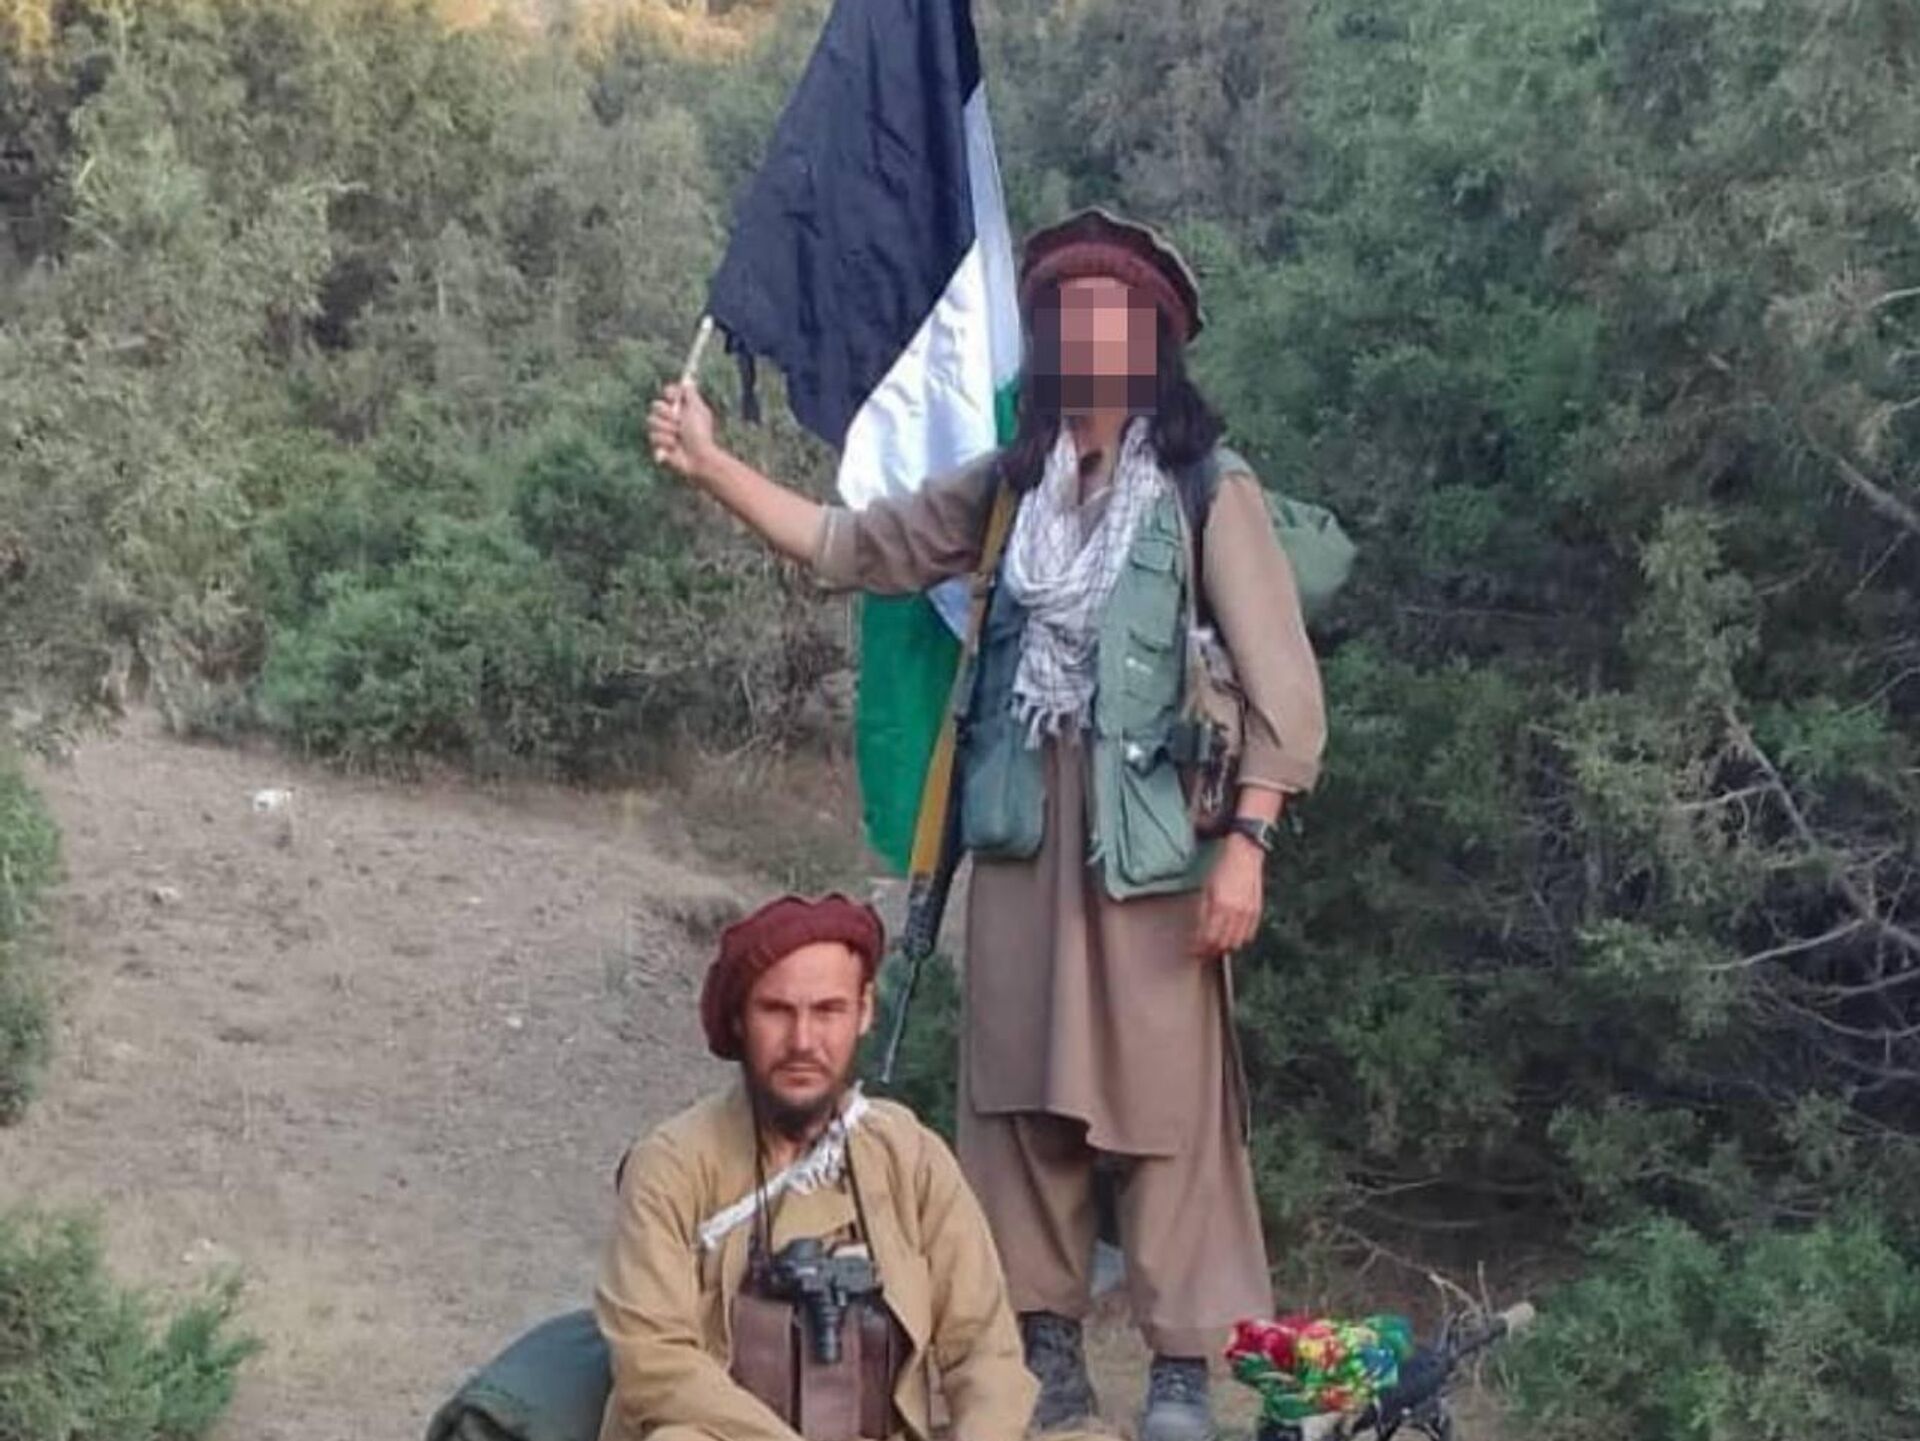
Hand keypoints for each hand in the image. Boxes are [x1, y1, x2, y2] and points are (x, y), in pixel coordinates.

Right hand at [647, 380, 721, 483]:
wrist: (699, 457)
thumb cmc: (701, 434)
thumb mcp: (698, 411)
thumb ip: (691, 395)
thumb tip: (687, 380)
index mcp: (682, 408)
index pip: (668, 393)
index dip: (668, 393)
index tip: (670, 394)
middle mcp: (671, 418)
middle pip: (655, 405)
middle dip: (667, 413)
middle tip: (679, 422)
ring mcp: (664, 432)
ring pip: (652, 421)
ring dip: (667, 429)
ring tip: (679, 437)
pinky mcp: (658, 445)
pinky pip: (653, 436)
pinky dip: (665, 441)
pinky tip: (674, 447)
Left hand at [1193, 834, 1264, 958]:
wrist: (1244, 853)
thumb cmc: (1221, 868)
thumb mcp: (1205, 889)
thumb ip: (1202, 912)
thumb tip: (1198, 933)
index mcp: (1218, 905)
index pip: (1208, 938)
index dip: (1199, 948)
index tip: (1193, 951)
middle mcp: (1234, 911)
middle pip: (1222, 944)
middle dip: (1210, 951)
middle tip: (1202, 952)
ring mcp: (1248, 912)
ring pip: (1237, 942)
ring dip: (1225, 947)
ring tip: (1216, 946)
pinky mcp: (1257, 911)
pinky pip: (1249, 934)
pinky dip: (1240, 939)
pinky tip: (1232, 937)